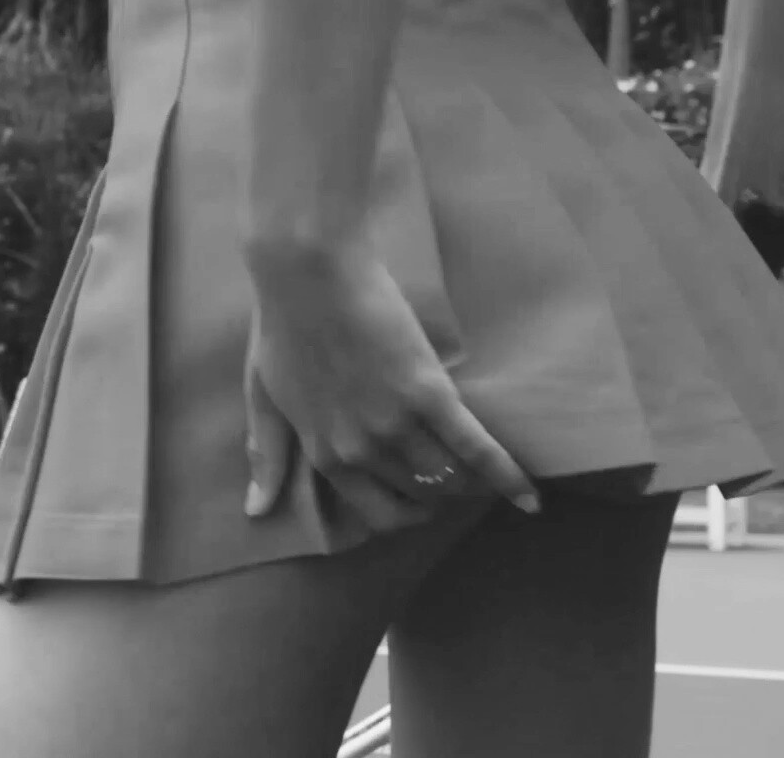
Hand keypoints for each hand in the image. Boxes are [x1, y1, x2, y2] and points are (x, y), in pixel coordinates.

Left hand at [240, 241, 540, 528]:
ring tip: (484, 476)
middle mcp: (362, 451)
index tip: (418, 502)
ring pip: (449, 478)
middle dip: (438, 496)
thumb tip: (255, 510)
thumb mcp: (263, 395)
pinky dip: (506, 476)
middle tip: (454, 482)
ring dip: (470, 483)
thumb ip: (266, 453)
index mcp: (324, 454)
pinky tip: (527, 498)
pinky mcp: (430, 394)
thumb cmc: (283, 325)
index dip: (403, 512)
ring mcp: (397, 426)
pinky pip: (476, 448)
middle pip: (418, 496)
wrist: (309, 272)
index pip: (376, 511)